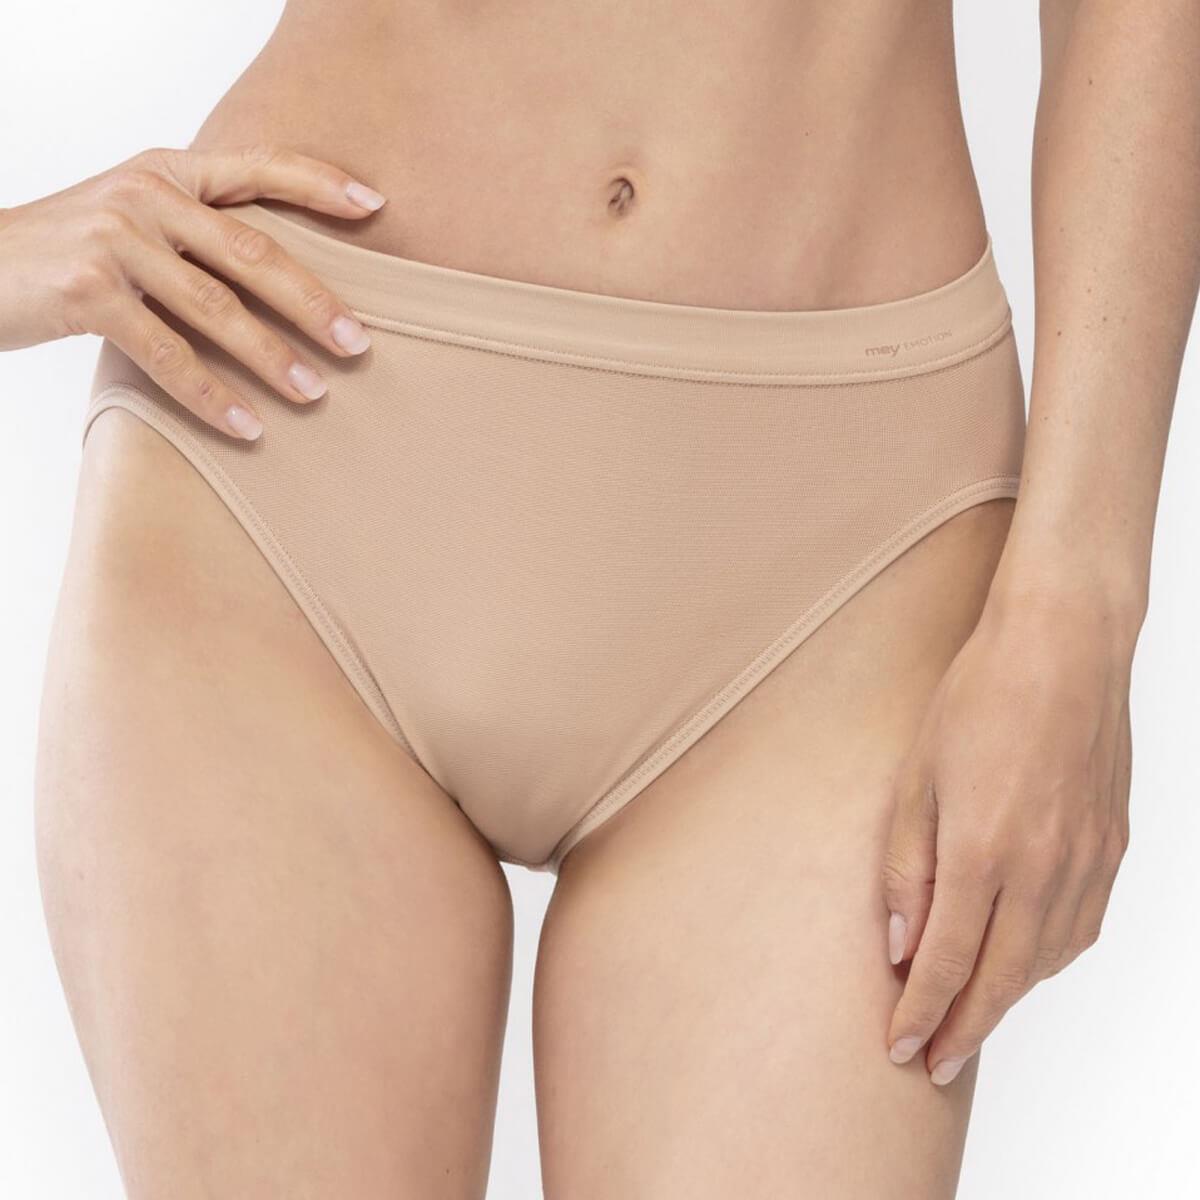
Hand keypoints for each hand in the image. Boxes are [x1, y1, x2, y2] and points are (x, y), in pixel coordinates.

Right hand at [0, 144, 386, 438]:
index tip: (375, 206)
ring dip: (273, 358)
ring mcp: (115, 240)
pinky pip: (168, 354)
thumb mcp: (133, 222)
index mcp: (166, 171)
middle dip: (314, 301)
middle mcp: (145, 196)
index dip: (319, 183)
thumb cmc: (69, 254)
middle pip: (253, 251)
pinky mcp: (89, 291)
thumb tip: (289, 282)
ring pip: (217, 308)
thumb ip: (196, 234)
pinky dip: (212, 397)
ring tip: (315, 394)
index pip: (257, 167)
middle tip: (361, 344)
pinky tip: (247, 428)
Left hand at [881, 592, 1133, 1085]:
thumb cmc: (980, 696)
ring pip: (1047, 962)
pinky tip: (1026, 963)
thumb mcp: (914, 777)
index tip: (901, 1048)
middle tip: (934, 1062)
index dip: (921, 1014)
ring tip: (971, 1022)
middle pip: (1002, 979)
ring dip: (1007, 1001)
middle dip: (964, 1029)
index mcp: (982, 850)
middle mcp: (1042, 868)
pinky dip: (1049, 961)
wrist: (1063, 646)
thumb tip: (900, 941)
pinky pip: (1082, 928)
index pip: (947, 962)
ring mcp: (1086, 860)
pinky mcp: (1112, 846)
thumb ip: (906, 865)